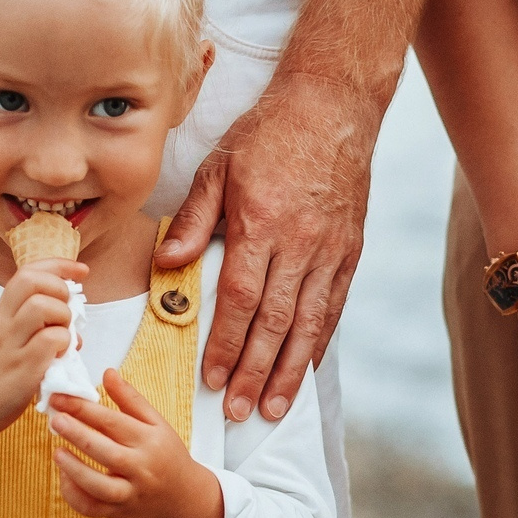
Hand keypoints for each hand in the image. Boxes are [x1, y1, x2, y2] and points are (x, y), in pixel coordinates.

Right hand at [0, 261, 76, 502]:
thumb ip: (26, 328)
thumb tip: (68, 324)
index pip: (27, 273)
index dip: (59, 265)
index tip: (80, 271)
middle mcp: (2, 324)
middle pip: (34, 281)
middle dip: (61, 291)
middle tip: (65, 317)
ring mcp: (11, 346)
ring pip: (44, 308)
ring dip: (63, 320)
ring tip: (62, 341)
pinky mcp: (22, 371)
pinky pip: (51, 342)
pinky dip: (64, 347)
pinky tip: (59, 361)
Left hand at [48, 370, 226, 517]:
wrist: (184, 498)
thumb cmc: (166, 454)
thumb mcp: (157, 423)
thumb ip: (130, 399)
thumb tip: (107, 372)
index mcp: (150, 441)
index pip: (113, 422)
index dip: (84, 408)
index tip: (60, 397)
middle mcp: (141, 468)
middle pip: (105, 452)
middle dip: (77, 434)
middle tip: (55, 419)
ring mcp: (130, 493)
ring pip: (98, 486)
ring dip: (74, 469)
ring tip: (56, 451)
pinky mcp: (118, 513)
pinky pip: (92, 509)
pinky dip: (74, 495)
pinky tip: (64, 476)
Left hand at [157, 71, 377, 424]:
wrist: (333, 106)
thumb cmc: (268, 134)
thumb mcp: (219, 167)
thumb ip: (194, 221)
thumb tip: (167, 265)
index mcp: (262, 224)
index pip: (242, 299)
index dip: (227, 344)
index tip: (212, 377)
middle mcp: (301, 244)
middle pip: (276, 322)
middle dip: (255, 372)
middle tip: (240, 411)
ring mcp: (330, 250)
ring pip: (309, 323)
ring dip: (290, 370)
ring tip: (273, 407)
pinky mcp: (350, 250)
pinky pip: (334, 306)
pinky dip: (320, 342)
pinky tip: (306, 368)